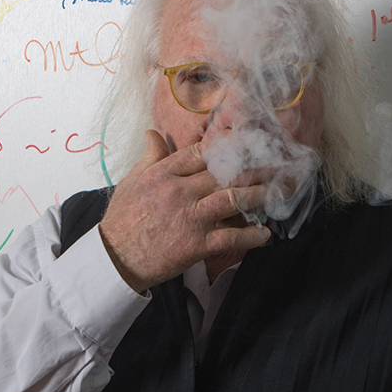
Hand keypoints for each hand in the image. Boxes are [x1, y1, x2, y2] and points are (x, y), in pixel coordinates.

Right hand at [98, 131, 270, 292]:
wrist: (114, 259)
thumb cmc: (122, 220)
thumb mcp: (132, 180)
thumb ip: (150, 156)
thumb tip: (152, 133)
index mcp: (164, 172)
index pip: (203, 152)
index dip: (230, 145)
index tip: (250, 142)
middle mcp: (180, 191)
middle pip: (225, 172)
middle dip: (254, 168)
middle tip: (277, 165)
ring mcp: (190, 217)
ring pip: (233, 199)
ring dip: (258, 195)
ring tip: (276, 193)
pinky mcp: (196, 244)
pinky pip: (231, 237)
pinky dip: (251, 236)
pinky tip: (264, 234)